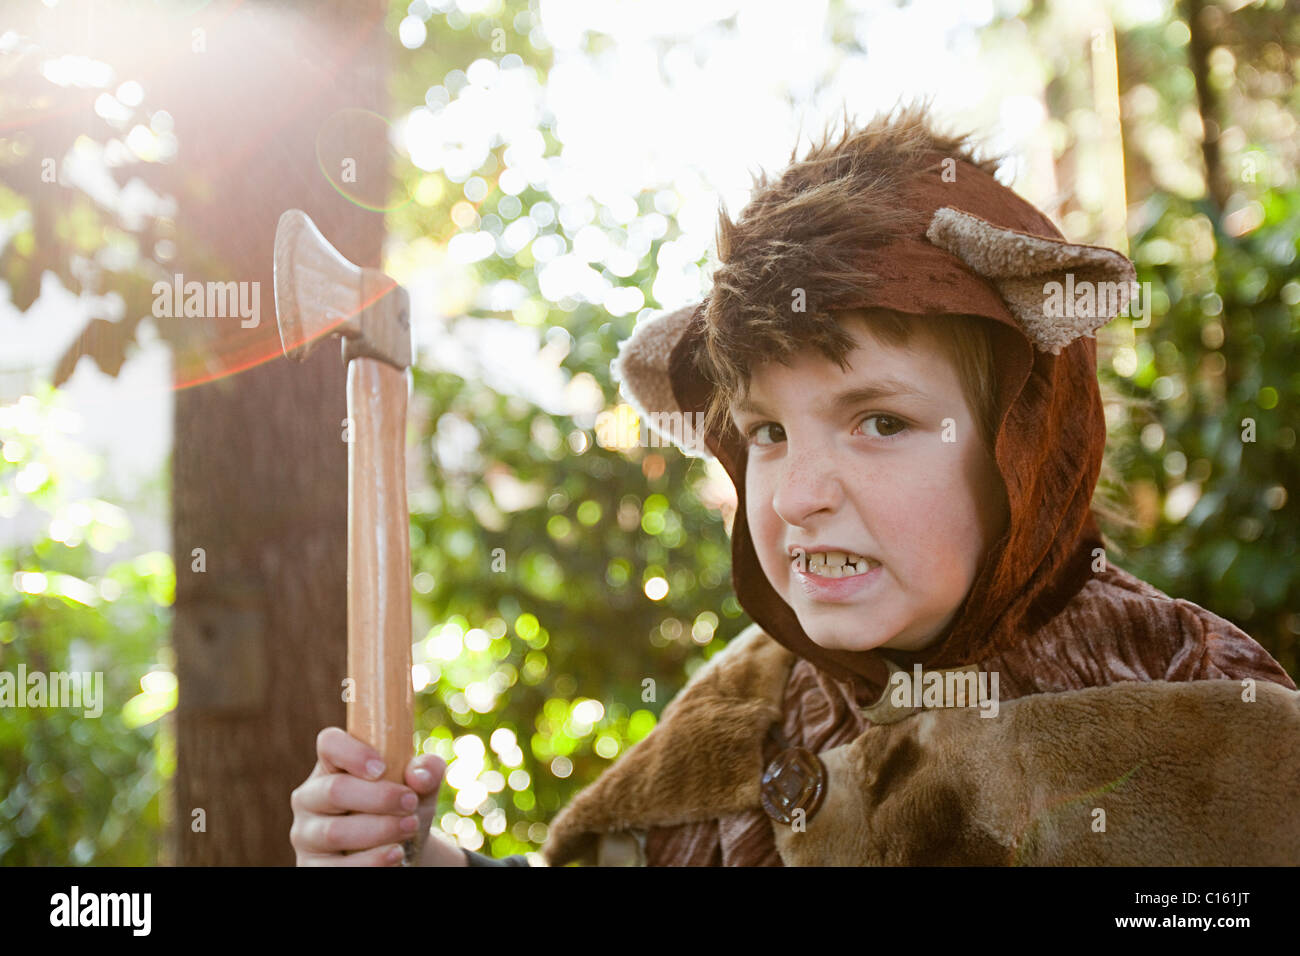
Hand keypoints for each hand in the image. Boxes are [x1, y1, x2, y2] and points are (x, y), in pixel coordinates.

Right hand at [290, 727, 466, 865]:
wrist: (399, 851)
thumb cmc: (401, 808)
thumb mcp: (419, 786)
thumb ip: (426, 770)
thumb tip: (418, 776)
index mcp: (333, 766)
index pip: (330, 744)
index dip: (353, 752)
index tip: (382, 768)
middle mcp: (310, 797)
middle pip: (334, 790)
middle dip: (379, 797)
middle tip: (410, 803)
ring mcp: (306, 834)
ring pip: (334, 832)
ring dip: (378, 831)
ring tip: (409, 828)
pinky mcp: (310, 867)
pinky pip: (334, 868)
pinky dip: (369, 862)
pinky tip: (394, 855)